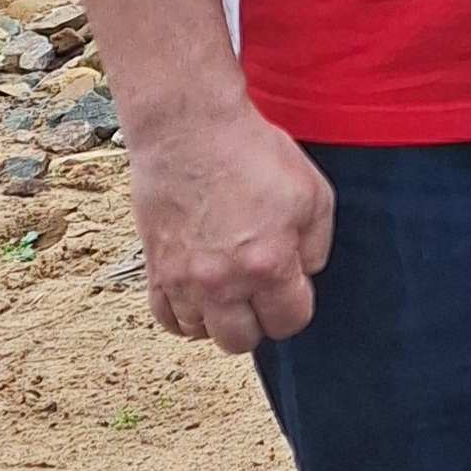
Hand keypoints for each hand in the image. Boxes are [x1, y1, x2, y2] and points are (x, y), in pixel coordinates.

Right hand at [129, 98, 335, 355]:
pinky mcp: (154, 267)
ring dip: (219, 317)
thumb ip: (316, 246)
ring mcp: (182, 278)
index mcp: (268, 265)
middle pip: (241, 341)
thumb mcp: (314, 195)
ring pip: (201, 332)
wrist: (191, 129)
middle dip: (258, 321)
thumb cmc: (255, 154)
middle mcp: (222, 282)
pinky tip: (199, 292)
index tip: (291, 285)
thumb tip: (303, 275)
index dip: (295, 307)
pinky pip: (165, 317)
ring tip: (228, 287)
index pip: (289, 323)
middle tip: (260, 290)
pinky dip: (183, 313)